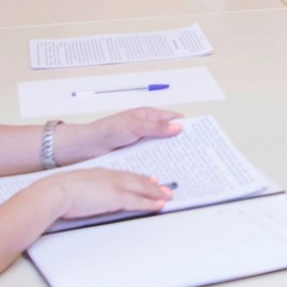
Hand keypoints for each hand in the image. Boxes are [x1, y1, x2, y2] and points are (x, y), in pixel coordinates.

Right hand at [44, 168, 172, 219]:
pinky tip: (159, 205)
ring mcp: (114, 186)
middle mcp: (110, 177)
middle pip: (137, 180)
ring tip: (168, 196)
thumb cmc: (59, 192)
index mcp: (101, 173)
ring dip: (156, 193)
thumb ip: (86, 191)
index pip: (125, 175)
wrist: (56, 192)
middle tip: (165, 187)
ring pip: (141, 189)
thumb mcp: (75, 188)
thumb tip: (86, 199)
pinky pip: (138, 201)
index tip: (149, 179)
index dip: (138, 178)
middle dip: (153, 185)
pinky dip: (150, 203)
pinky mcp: (116, 198)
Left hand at [59, 108, 183, 163]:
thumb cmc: (107, 130)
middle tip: (195, 152)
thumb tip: (178, 127)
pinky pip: (153, 158)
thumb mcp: (134, 126)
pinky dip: (161, 163)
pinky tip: (167, 170)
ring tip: (185, 164)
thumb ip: (156, 127)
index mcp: (149, 116)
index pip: (174, 119)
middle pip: (171, 135)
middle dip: (182, 142)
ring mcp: (144, 142)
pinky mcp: (138, 155)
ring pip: (163, 148)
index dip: (186, 125)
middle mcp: (148, 128)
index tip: (198, 135)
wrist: (87, 147)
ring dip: (172, 155)